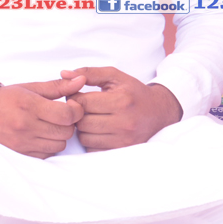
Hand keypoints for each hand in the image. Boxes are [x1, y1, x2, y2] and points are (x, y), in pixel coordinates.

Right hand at [0, 77, 85, 158]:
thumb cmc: (4, 99)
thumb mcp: (29, 87)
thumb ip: (57, 86)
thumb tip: (81, 81)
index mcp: (29, 106)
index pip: (67, 115)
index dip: (76, 110)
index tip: (71, 104)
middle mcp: (26, 126)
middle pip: (66, 131)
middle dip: (68, 122)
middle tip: (60, 114)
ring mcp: (24, 142)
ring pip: (60, 145)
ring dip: (60, 135)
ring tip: (50, 124)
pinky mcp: (22, 154)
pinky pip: (48, 154)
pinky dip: (49, 145)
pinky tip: (42, 135)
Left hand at [61, 67, 182, 150]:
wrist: (159, 112)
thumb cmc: (133, 92)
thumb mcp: (114, 76)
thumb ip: (89, 73)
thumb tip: (64, 74)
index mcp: (121, 100)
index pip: (82, 102)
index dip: (73, 98)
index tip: (77, 95)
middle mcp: (124, 121)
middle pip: (82, 122)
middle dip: (77, 114)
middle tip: (82, 108)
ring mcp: (124, 139)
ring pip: (85, 137)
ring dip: (82, 128)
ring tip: (90, 118)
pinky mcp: (122, 150)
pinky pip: (93, 149)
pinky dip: (90, 140)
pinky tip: (97, 130)